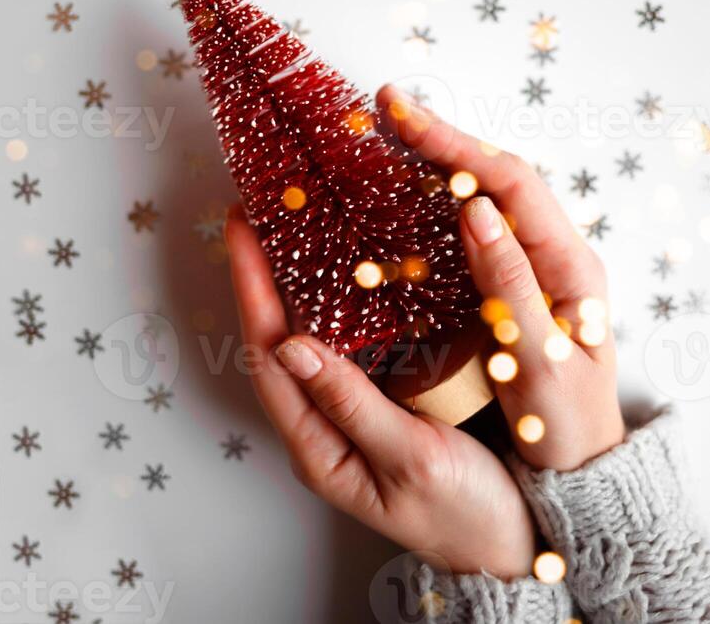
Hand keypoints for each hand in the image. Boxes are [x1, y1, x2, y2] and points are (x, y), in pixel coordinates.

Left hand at [224, 207, 535, 578]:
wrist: (515, 545)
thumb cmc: (464, 513)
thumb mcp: (410, 459)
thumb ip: (351, 403)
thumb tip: (293, 345)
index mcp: (319, 446)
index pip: (269, 353)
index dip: (252, 287)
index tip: (242, 229)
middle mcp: (324, 426)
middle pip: (279, 338)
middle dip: (264, 274)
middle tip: (261, 212)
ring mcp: (350, 412)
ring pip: (311, 335)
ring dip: (298, 282)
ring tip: (295, 227)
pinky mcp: (382, 402)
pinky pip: (350, 343)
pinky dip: (342, 300)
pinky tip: (350, 269)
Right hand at [377, 85, 624, 471]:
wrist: (577, 466)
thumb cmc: (564, 423)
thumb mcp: (540, 363)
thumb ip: (511, 288)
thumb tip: (477, 213)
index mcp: (568, 264)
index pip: (510, 183)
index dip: (456, 145)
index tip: (404, 118)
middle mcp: (552, 252)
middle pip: (495, 175)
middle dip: (441, 137)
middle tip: (386, 108)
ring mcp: (530, 264)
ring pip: (481, 194)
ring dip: (437, 160)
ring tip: (388, 134)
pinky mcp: (506, 282)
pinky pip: (470, 226)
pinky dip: (435, 200)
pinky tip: (404, 191)